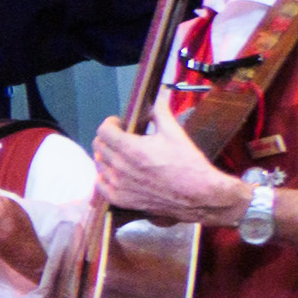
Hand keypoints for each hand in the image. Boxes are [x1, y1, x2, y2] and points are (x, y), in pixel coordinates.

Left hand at [91, 113, 247, 225]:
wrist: (198, 195)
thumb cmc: (188, 164)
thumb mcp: (174, 133)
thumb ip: (160, 112)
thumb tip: (157, 97)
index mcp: (131, 148)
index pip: (104, 130)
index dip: (111, 123)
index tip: (120, 123)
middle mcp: (120, 167)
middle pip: (99, 146)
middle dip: (108, 138)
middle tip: (121, 137)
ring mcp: (118, 185)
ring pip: (99, 164)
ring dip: (107, 156)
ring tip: (121, 154)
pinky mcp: (121, 199)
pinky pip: (100, 185)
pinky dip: (105, 176)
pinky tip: (116, 173)